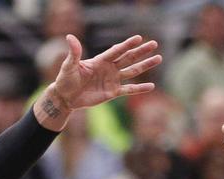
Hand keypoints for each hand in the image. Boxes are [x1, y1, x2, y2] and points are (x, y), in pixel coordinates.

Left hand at [37, 35, 160, 127]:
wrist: (66, 97)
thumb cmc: (65, 79)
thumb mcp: (69, 65)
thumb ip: (74, 52)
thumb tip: (70, 36)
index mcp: (100, 60)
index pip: (117, 51)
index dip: (127, 45)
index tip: (138, 38)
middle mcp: (109, 68)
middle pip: (128, 58)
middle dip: (141, 52)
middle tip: (154, 44)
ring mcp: (112, 80)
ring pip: (132, 71)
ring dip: (145, 66)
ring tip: (158, 58)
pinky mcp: (112, 93)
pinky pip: (129, 90)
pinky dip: (139, 89)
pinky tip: (151, 86)